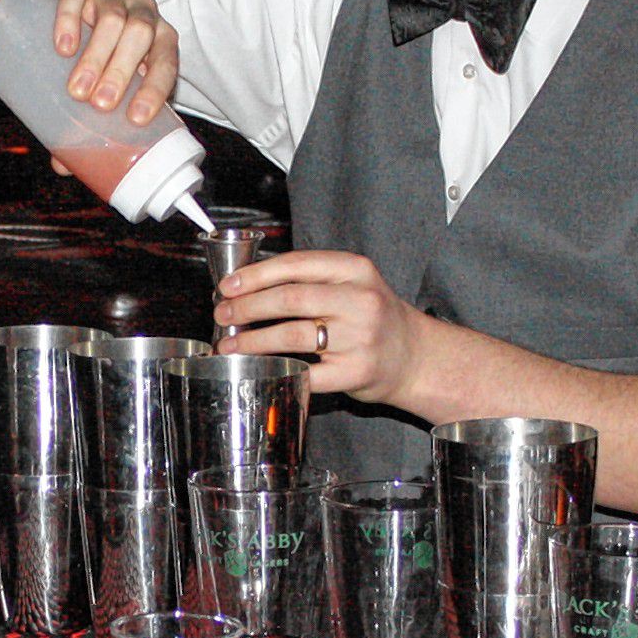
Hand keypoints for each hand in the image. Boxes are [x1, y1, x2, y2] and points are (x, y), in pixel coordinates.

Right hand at [48, 0, 181, 124]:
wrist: (73, 14)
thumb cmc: (98, 60)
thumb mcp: (105, 87)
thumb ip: (91, 123)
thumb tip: (62, 166)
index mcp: (160, 40)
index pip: (167, 62)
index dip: (155, 90)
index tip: (136, 118)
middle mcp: (142, 13)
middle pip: (140, 35)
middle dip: (122, 72)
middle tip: (101, 104)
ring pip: (113, 18)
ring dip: (96, 55)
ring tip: (76, 90)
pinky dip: (70, 20)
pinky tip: (63, 48)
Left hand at [215, 249, 426, 408]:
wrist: (414, 356)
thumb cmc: (374, 318)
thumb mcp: (353, 284)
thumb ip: (311, 279)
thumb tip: (249, 284)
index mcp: (355, 270)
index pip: (296, 265)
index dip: (255, 275)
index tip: (228, 285)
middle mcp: (360, 301)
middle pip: (290, 298)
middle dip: (248, 306)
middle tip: (223, 313)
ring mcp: (359, 338)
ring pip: (292, 336)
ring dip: (252, 340)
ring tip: (230, 343)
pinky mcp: (355, 372)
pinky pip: (306, 372)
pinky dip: (276, 370)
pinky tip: (258, 368)